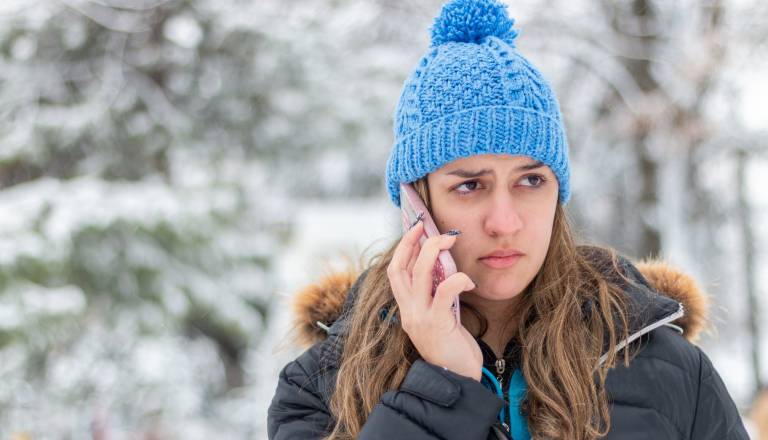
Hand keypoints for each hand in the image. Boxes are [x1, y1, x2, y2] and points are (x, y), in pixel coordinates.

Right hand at [387, 220, 482, 380]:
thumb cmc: (452, 349)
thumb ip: (437, 296)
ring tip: (449, 240)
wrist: (455, 381)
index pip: (396, 272)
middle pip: (401, 268)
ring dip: (433, 251)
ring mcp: (420, 317)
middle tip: (428, 227)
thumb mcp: (439, 318)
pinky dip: (458, 278)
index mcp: (407, 309)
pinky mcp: (437, 323)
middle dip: (412, 242)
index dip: (404, 248)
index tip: (416, 230)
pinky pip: (445, 291)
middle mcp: (408, 311)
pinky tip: (469, 280)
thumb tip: (444, 268)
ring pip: (420, 273)